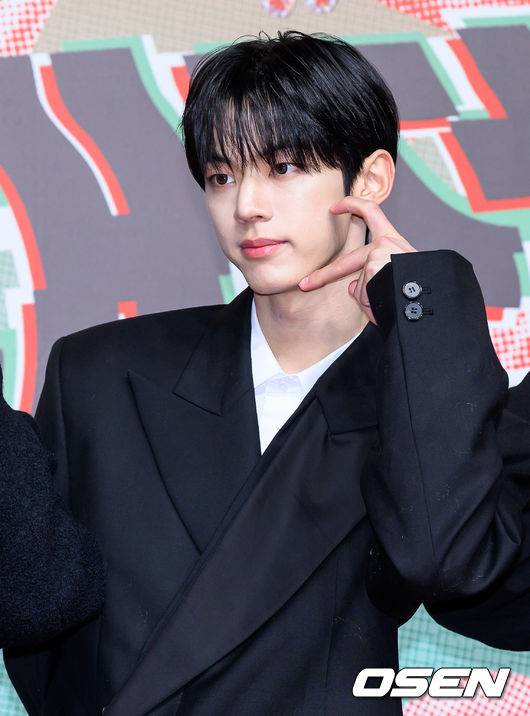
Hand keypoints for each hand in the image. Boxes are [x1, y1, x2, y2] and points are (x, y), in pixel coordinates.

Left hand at [298, 197, 416, 324]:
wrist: (433, 296)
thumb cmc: (419, 288)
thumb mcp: (398, 276)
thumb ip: (373, 275)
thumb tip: (350, 285)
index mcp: (393, 241)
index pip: (371, 212)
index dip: (351, 205)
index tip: (335, 206)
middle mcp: (386, 243)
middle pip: (345, 263)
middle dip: (323, 277)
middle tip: (306, 284)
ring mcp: (378, 255)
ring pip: (360, 286)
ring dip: (372, 303)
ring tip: (390, 307)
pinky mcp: (372, 267)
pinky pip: (363, 295)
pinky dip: (373, 307)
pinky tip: (388, 306)